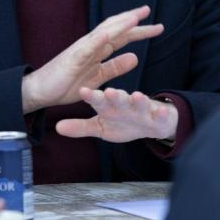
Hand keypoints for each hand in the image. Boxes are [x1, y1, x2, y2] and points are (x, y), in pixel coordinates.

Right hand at [21, 5, 162, 113]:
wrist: (40, 91)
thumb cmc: (65, 84)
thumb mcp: (97, 77)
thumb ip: (115, 67)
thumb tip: (135, 57)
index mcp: (97, 50)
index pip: (121, 36)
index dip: (138, 30)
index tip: (156, 26)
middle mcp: (90, 46)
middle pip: (114, 28)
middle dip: (132, 20)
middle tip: (148, 10)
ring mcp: (80, 50)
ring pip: (102, 33)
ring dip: (118, 25)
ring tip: (135, 17)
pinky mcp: (71, 59)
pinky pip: (86, 48)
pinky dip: (97, 39)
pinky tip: (109, 34)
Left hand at [55, 87, 177, 142]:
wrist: (151, 123)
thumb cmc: (123, 122)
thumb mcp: (100, 127)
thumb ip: (80, 127)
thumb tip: (57, 128)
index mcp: (109, 105)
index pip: (98, 100)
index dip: (91, 96)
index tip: (82, 91)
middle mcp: (124, 103)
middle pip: (119, 98)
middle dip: (114, 95)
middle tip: (108, 92)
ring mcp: (141, 108)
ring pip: (139, 102)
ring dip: (138, 99)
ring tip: (136, 95)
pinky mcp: (157, 114)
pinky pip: (159, 113)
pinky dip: (160, 112)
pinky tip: (161, 111)